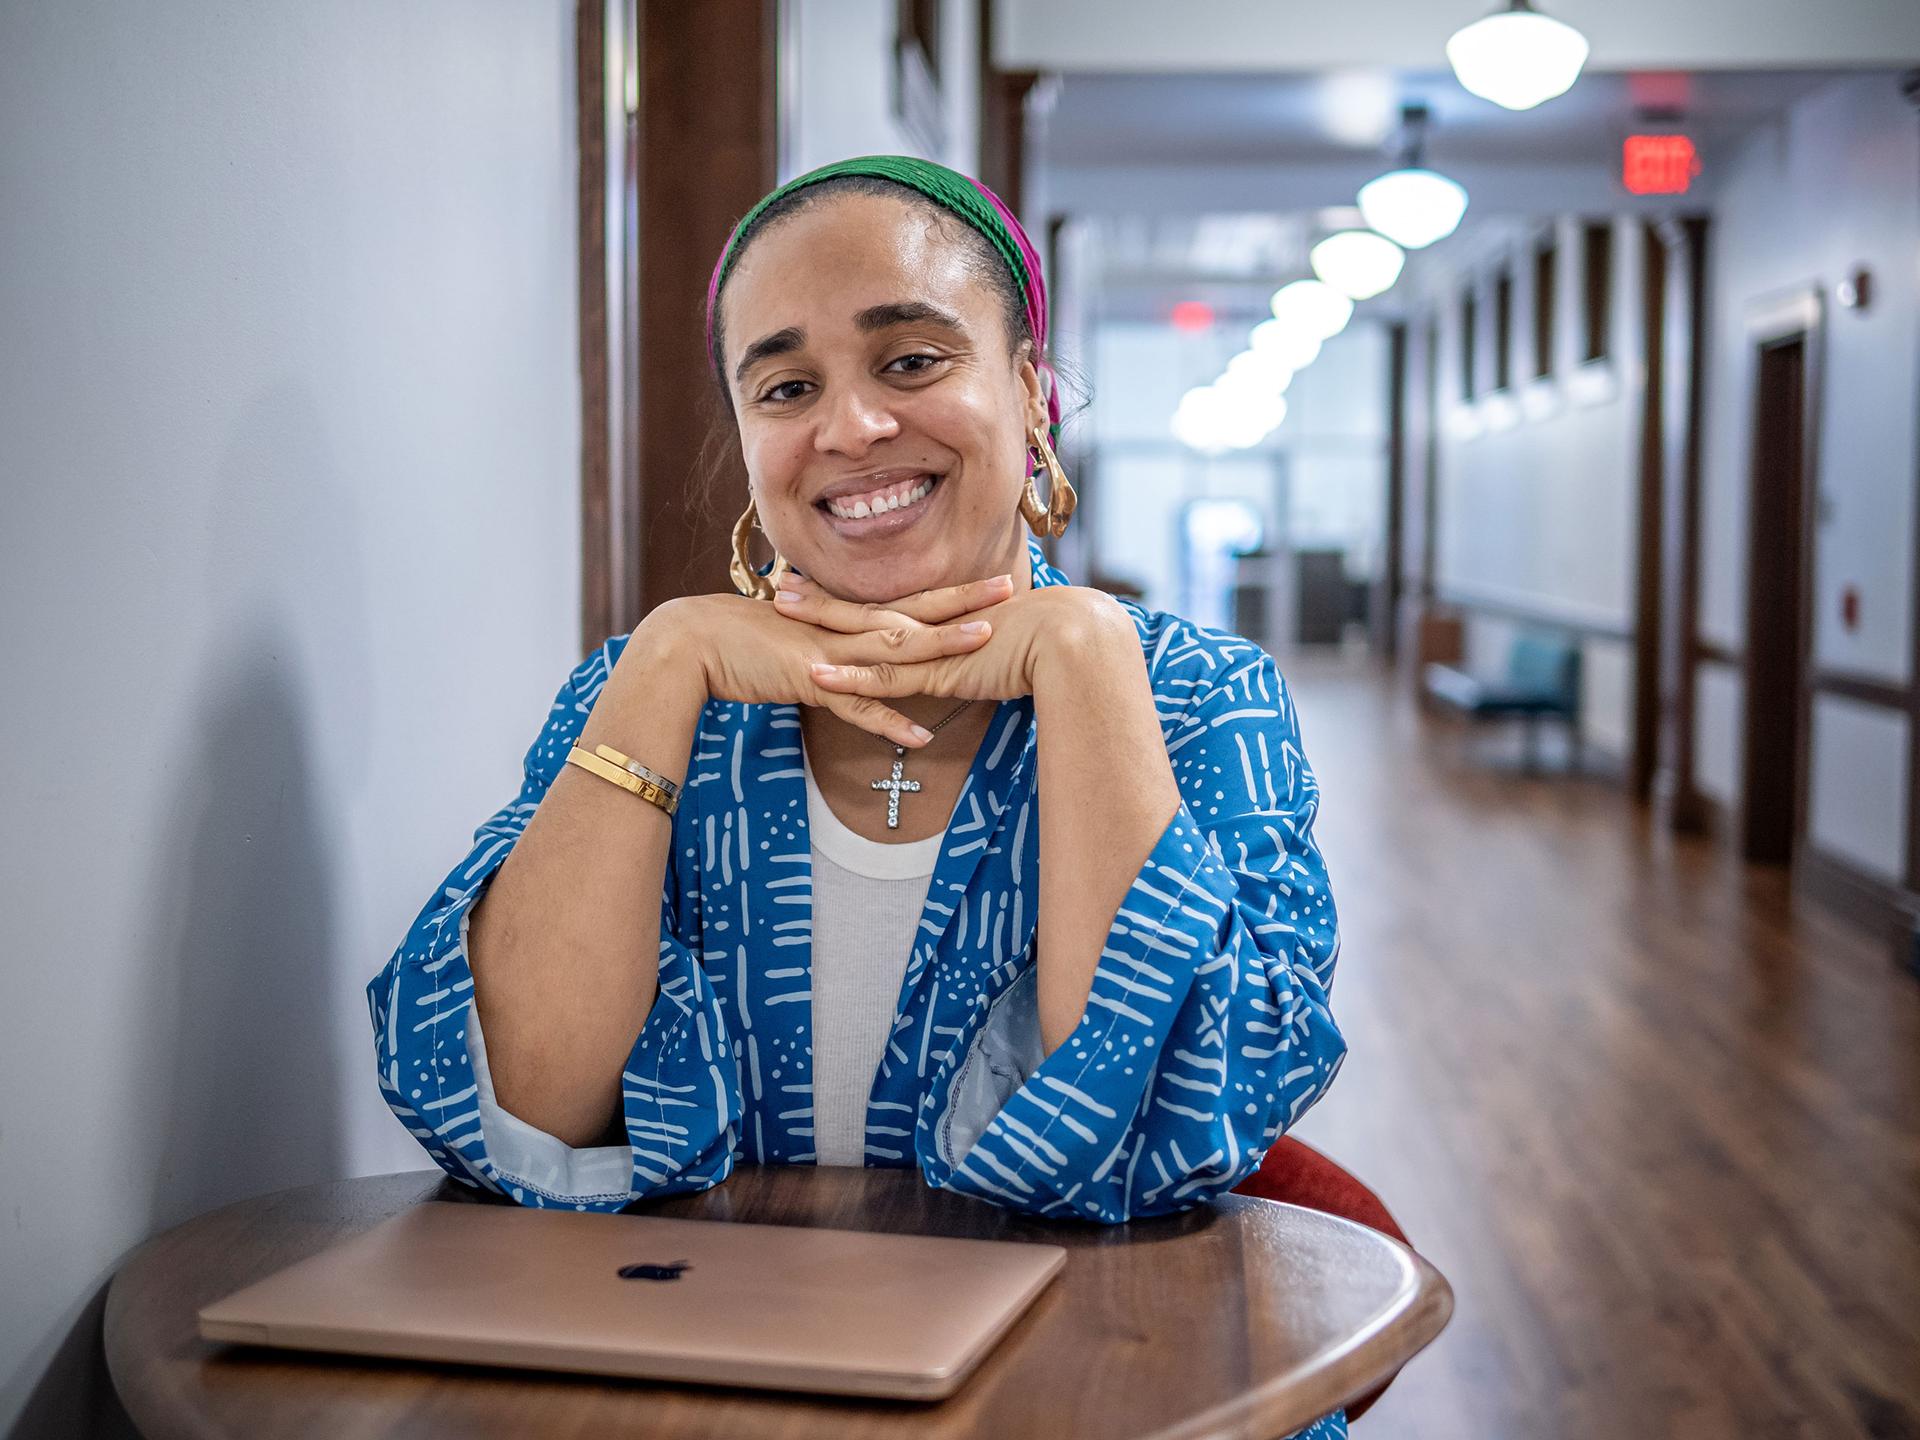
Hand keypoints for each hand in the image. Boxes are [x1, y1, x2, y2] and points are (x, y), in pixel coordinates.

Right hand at [627, 574, 1018, 748]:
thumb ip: (832, 638)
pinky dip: (889, 722)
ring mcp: (829, 654)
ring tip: (984, 644)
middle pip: (914, 612)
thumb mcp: (797, 635)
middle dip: (963, 602)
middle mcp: (843, 628)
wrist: (693, 643)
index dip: (950, 592)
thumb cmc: (741, 640)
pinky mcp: (809, 682)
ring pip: (894, 648)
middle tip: (1009, 589)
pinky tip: (922, 736)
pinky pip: (857, 705)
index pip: (907, 600)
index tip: (991, 582)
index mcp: (843, 616)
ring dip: (940, 647)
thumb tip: (858, 645)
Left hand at [787, 582, 1132, 706]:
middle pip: (865, 608)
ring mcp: (930, 648)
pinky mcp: (937, 673)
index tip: (821, 582)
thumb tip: (975, 656)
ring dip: (821, 622)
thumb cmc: (1050, 643)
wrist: (1071, 639)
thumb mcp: (1004, 647)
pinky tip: (814, 675)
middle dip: (821, 596)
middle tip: (780, 581)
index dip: (851, 594)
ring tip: (780, 608)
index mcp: (943, 619)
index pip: (888, 604)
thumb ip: (979, 654)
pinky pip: (884, 678)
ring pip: (863, 634)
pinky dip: (848, 676)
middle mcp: (930, 626)